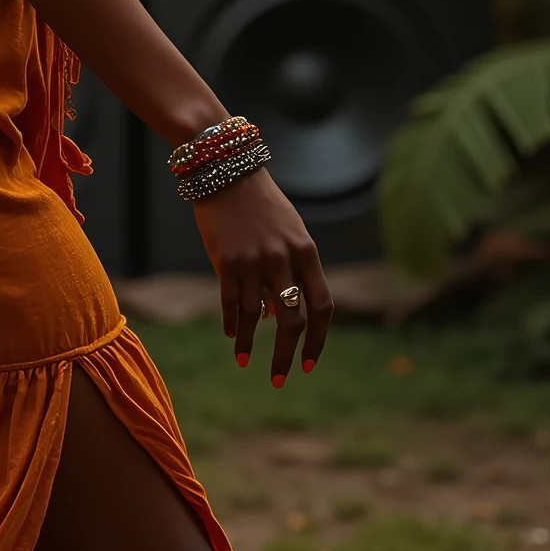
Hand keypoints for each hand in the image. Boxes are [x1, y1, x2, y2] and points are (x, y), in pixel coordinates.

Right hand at [190, 169, 332, 384]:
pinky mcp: (227, 260)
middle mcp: (283, 259)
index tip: (309, 363)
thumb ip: (290, 271)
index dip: (318, 339)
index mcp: (306, 251)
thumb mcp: (287, 232)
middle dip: (286, 355)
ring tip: (246, 360)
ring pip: (256, 316)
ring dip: (251, 343)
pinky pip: (231, 303)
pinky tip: (232, 337)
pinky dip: (232, 324)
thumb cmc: (261, 204)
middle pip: (292, 320)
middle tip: (280, 379)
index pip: (322, 306)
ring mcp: (254, 260)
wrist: (227, 171)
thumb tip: (273, 317)